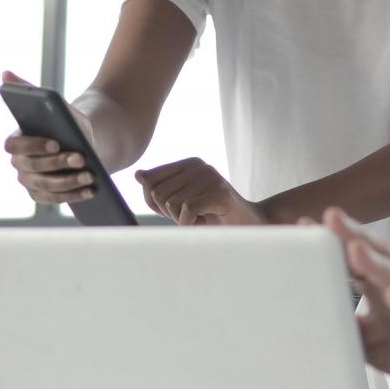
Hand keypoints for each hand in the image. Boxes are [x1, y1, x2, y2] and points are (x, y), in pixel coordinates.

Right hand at [4, 104, 97, 205]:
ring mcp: (27, 181)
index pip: (15, 145)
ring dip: (69, 181)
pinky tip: (90, 190)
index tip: (56, 144)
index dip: (34, 145)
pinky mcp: (40, 195)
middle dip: (58, 163)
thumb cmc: (68, 124)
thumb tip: (31, 95)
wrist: (77, 142)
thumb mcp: (65, 112)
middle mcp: (18, 163)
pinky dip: (73, 195)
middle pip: (33, 166)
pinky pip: (55, 198)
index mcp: (16, 140)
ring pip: (46, 185)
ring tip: (90, 176)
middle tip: (81, 159)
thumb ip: (52, 106)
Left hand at [136, 158, 267, 225]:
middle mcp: (200, 166)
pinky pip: (186, 211)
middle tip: (192, 215)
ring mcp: (211, 178)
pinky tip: (206, 221)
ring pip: (171, 203)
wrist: (250, 225)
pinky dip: (191, 223)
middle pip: (158, 193)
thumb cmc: (213, 215)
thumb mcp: (182, 200)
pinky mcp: (220, 194)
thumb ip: (161, 187)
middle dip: (169, 212)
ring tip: (203, 216)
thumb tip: (139, 174)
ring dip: (183, 219)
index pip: (149, 180)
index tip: (176, 209)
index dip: (154, 202)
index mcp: (190, 163)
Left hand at [325, 207, 389, 388]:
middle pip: (379, 254)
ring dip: (377, 264)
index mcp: (384, 287)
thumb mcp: (372, 341)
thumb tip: (309, 321)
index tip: (304, 225)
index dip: (334, 242)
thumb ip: (346, 326)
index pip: (357, 257)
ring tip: (354, 249)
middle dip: (353, 235)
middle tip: (329, 217)